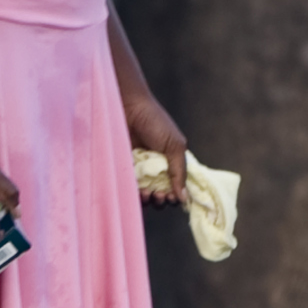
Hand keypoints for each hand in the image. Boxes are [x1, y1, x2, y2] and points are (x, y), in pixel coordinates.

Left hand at [124, 87, 187, 201]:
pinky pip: (129, 187)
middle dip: (162, 198)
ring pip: (144, 193)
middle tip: (160, 195)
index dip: (176, 195)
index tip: (173, 196)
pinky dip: (134, 194)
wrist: (128, 108)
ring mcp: (138, 169)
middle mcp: (155, 167)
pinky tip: (139, 191)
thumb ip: (180, 172)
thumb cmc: (155, 122)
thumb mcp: (175, 145)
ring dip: (149, 199)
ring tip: (149, 193)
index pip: (176, 186)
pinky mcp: (123, 168)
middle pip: (160, 193)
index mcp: (171, 161)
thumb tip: (184, 198)